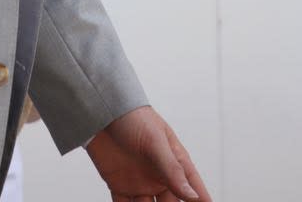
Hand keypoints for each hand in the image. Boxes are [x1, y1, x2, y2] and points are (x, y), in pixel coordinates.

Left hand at [86, 106, 211, 201]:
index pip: (192, 187)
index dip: (201, 200)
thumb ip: (172, 170)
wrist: (100, 108)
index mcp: (173, 162)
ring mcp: (139, 182)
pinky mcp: (119, 185)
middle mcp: (158, 175)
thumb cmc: (132, 117)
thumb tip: (192, 195)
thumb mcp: (155, 141)